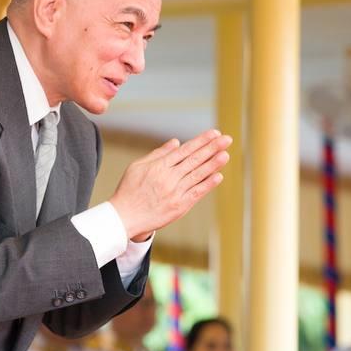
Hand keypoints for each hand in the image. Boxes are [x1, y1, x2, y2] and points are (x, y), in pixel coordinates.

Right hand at [109, 130, 231, 240]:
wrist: (124, 217)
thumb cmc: (129, 190)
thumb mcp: (138, 166)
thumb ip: (159, 154)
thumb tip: (176, 142)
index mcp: (159, 166)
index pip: (185, 150)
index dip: (201, 141)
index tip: (214, 133)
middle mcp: (169, 177)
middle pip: (194, 160)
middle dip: (211, 148)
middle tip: (226, 139)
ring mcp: (175, 192)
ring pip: (197, 175)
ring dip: (213, 164)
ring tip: (225, 154)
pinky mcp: (179, 206)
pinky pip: (196, 193)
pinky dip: (207, 184)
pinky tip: (218, 176)